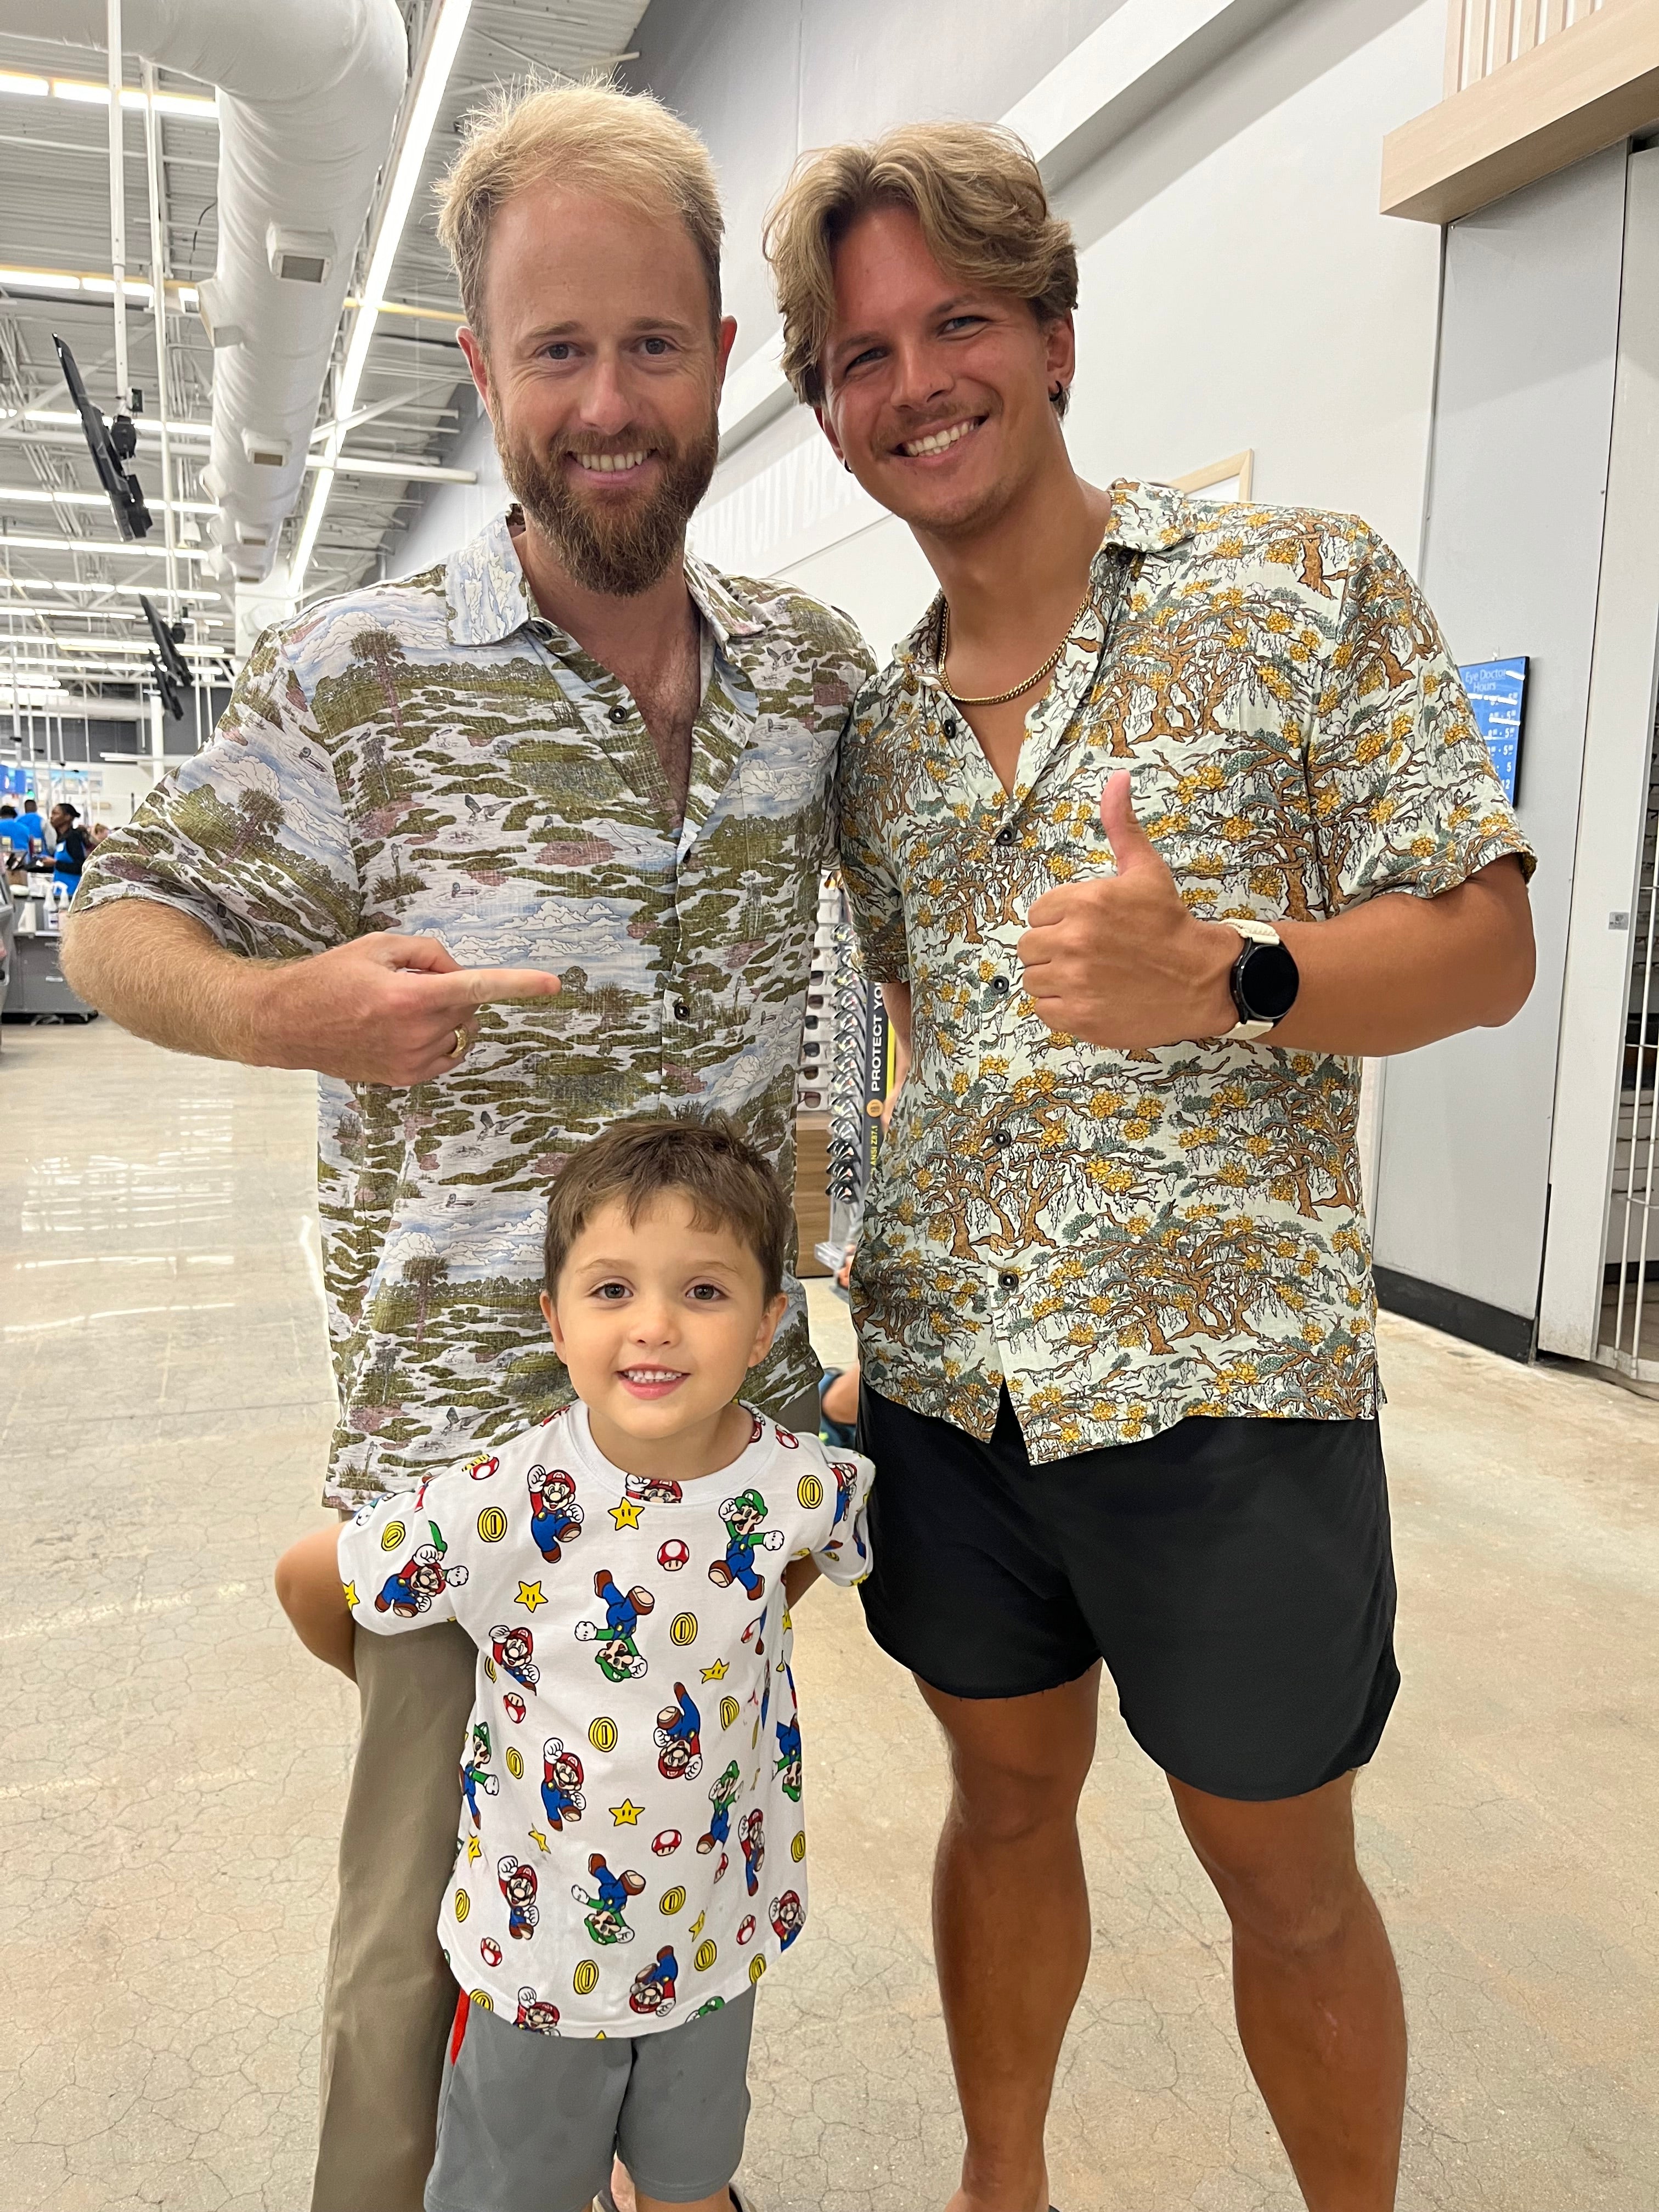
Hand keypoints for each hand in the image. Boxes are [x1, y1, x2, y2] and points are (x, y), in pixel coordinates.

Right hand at [256, 932, 560, 1084]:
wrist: (285, 1024)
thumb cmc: (328, 978)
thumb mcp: (377, 946)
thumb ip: (428, 953)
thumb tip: (458, 973)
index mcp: (408, 996)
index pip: (476, 988)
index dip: (518, 985)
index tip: (552, 984)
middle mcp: (414, 1033)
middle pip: (467, 1007)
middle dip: (452, 991)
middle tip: (412, 982)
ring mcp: (411, 1061)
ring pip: (458, 1032)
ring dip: (444, 1016)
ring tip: (399, 1007)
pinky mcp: (405, 1078)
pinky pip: (445, 1054)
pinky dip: (436, 1037)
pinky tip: (401, 1028)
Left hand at [1017, 771, 1239, 1048]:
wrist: (1203, 979)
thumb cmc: (1171, 924)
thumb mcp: (1146, 870)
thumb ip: (1121, 827)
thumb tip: (1117, 779)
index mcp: (1084, 902)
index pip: (1038, 912)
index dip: (1060, 919)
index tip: (1088, 927)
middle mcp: (1074, 941)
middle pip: (1029, 945)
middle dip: (1054, 947)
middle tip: (1089, 953)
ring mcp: (1075, 982)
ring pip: (1033, 978)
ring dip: (1054, 978)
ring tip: (1089, 975)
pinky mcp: (1078, 1016)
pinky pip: (1044, 1009)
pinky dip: (1061, 1006)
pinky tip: (1089, 997)